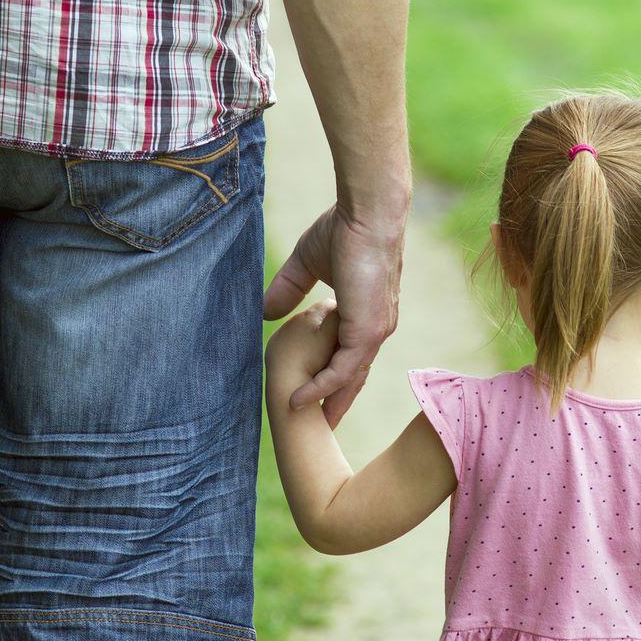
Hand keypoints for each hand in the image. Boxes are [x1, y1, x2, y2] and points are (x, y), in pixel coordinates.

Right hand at [263, 204, 404, 427]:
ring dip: (324, 402)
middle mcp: (375, 329)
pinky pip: (342, 369)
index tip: (315, 395)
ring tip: (301, 423)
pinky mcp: (368, 331)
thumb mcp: (307, 264)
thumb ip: (289, 288)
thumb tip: (266, 311)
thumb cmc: (344, 230)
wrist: (367, 215)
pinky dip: (320, 387)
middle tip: (316, 426)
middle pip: (352, 376)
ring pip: (347, 378)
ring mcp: (374, 332)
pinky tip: (298, 400)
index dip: (332, 377)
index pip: (349, 356)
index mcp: (366, 315)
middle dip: (335, 402)